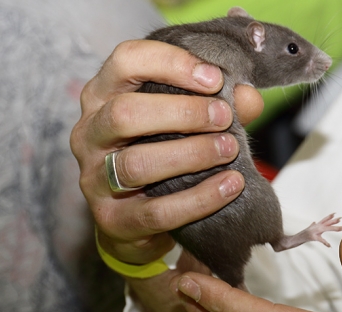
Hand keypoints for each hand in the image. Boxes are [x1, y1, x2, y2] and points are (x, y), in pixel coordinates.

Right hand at [70, 39, 263, 311]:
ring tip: (230, 149)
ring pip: (135, 162)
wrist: (145, 211)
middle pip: (126, 114)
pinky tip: (228, 184)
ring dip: (188, 153)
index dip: (171, 65)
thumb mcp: (191, 122)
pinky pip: (151, 212)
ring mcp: (93, 178)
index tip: (214, 76)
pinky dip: (194, 197)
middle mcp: (90, 132)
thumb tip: (251, 97)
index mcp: (107, 95)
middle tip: (225, 117)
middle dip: (182, 113)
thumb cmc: (172, 154)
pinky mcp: (108, 220)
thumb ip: (222, 104)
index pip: (125, 61)